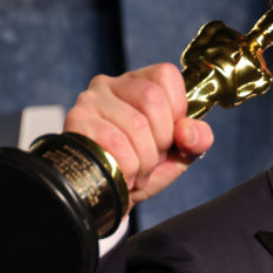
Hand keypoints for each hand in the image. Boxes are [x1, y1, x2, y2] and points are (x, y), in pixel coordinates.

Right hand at [63, 63, 213, 210]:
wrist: (109, 197)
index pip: (166, 74)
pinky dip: (128, 167)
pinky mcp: (76, 122)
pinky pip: (114, 142)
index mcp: (139, 83)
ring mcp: (90, 101)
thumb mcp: (179, 153)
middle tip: (152, 159)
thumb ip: (196, 138)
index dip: (177, 110)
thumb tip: (188, 132)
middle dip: (161, 139)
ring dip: (144, 160)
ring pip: (135, 124)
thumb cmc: (142, 168)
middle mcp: (111, 84)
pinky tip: (123, 175)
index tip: (170, 136)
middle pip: (151, 98)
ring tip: (137, 171)